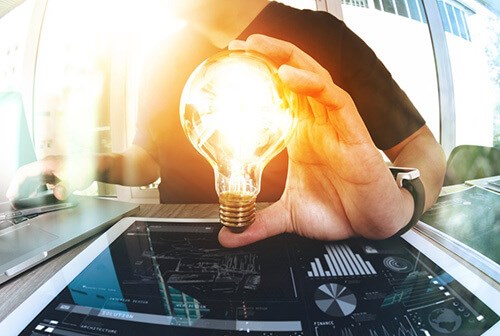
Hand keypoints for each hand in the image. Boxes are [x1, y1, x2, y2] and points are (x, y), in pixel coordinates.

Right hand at [6, 155, 95, 200]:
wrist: (96, 166)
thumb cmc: (86, 168)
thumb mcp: (75, 179)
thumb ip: (65, 187)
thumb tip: (58, 193)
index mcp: (48, 164)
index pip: (25, 172)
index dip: (16, 183)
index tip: (12, 194)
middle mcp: (47, 165)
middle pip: (26, 176)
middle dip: (19, 188)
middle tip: (14, 200)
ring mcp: (50, 169)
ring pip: (33, 179)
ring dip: (27, 189)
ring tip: (21, 200)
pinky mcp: (54, 174)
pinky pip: (40, 181)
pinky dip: (36, 189)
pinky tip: (34, 197)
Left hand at [218, 34, 413, 246]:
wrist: (373, 225)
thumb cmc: (339, 211)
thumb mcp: (289, 216)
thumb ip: (258, 222)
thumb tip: (229, 235)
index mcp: (301, 137)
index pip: (279, 97)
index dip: (258, 79)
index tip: (231, 66)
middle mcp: (317, 126)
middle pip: (294, 78)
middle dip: (269, 56)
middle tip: (240, 45)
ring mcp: (336, 126)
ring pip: (314, 80)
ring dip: (288, 60)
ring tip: (260, 47)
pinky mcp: (354, 133)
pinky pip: (336, 100)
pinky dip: (314, 85)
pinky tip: (291, 77)